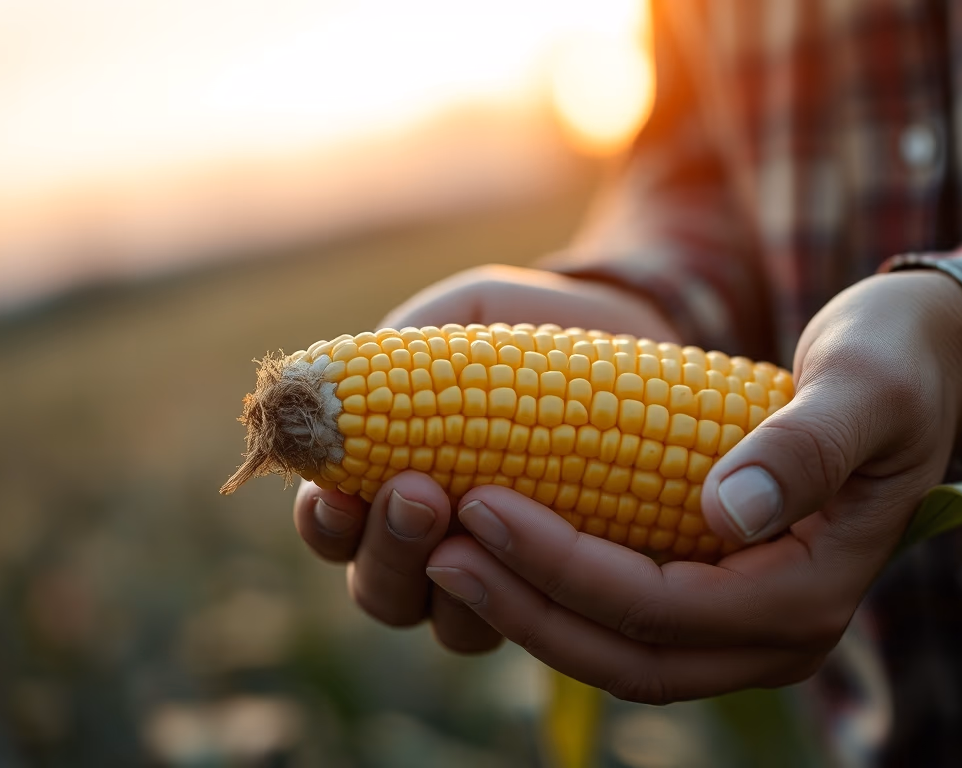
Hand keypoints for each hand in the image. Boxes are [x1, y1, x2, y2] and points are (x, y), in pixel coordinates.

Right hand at [291, 264, 681, 652]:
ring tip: (473, 512)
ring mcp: (496, 578)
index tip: (335, 491)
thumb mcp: (474, 314)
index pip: (332, 525)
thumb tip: (349, 372)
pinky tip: (539, 548)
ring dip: (449, 579)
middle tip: (415, 493)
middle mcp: (432, 548)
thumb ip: (416, 340)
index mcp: (386, 482)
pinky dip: (523, 595)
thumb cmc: (536, 333)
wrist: (638, 345)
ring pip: (448, 622)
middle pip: (379, 588)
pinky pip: (529, 622)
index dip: (324, 521)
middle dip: (386, 548)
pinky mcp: (560, 591)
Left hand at [423, 271, 961, 700]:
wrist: (921, 365)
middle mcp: (781, 634)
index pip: (662, 607)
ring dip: (531, 612)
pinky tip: (500, 548)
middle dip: (526, 608)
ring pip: (620, 653)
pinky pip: (628, 623)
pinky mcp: (724, 600)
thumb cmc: (894, 363)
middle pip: (628, 654)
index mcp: (812, 595)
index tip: (482, 504)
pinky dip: (560, 598)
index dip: (563, 566)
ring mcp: (750, 627)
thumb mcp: (864, 389)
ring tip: (445, 550)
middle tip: (437, 547)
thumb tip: (726, 512)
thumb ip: (805, 448)